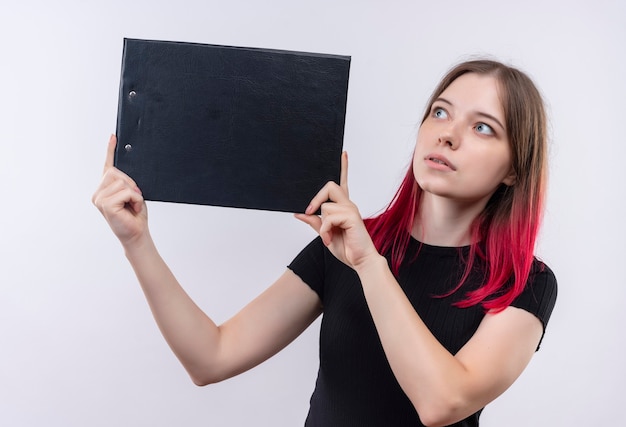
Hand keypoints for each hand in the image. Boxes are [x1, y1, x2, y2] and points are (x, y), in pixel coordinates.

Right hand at [92, 135, 148, 246]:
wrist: (137, 233)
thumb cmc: (135, 216)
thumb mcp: (132, 194)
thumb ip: (126, 182)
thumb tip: (124, 171)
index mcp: (104, 188)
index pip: (107, 166)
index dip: (110, 150)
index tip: (113, 137)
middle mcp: (98, 192)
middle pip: (116, 172)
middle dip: (130, 184)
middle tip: (134, 199)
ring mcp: (99, 198)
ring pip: (122, 182)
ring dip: (133, 193)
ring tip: (132, 206)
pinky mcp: (105, 204)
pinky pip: (125, 191)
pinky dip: (134, 199)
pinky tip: (132, 208)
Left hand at [295, 152, 379, 269]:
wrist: (361, 261)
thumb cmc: (347, 249)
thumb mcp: (325, 234)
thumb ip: (315, 223)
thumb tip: (300, 213)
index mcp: (344, 207)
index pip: (343, 183)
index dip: (343, 168)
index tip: (343, 154)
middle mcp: (348, 205)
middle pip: (330, 186)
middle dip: (316, 198)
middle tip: (310, 212)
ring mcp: (351, 210)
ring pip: (325, 205)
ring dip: (321, 225)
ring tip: (328, 237)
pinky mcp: (352, 217)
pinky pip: (328, 218)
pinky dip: (325, 231)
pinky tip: (330, 239)